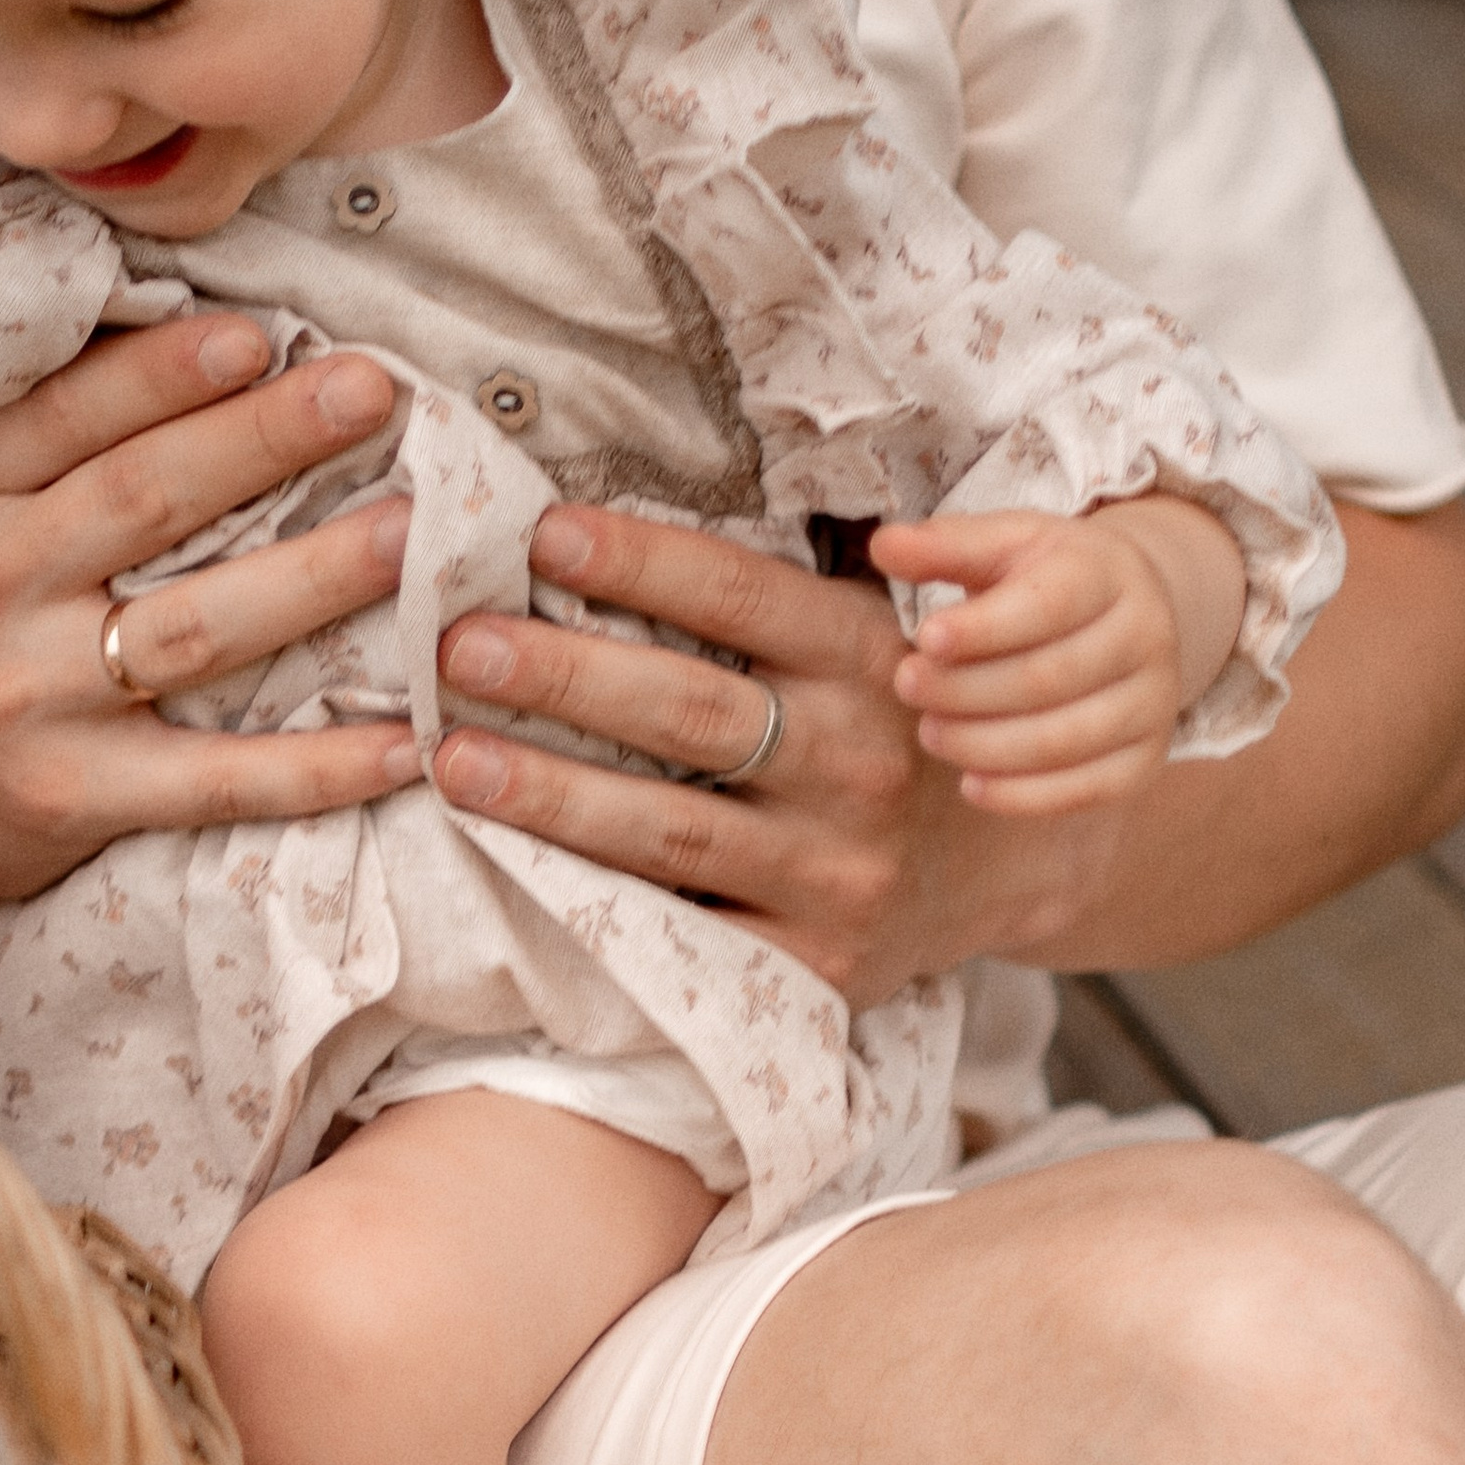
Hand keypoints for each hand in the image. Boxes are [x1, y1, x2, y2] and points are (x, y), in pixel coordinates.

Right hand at [0, 316, 417, 904]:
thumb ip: (54, 452)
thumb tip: (208, 348)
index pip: (68, 416)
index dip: (164, 373)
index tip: (260, 334)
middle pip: (146, 499)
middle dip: (265, 438)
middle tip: (373, 391)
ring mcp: (35, 698)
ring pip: (195, 628)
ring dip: (311, 579)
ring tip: (407, 535)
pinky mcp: (73, 796)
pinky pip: (214, 780)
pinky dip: (314, 768)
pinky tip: (405, 743)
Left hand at [427, 502, 1124, 1006]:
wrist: (1012, 868)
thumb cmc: (896, 726)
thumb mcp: (872, 636)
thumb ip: (781, 586)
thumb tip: (639, 498)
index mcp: (869, 659)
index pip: (741, 597)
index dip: (640, 562)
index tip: (542, 533)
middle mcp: (860, 762)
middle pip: (689, 712)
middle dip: (565, 678)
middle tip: (460, 649)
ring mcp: (837, 872)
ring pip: (673, 830)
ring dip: (551, 794)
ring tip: (452, 759)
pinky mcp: (814, 967)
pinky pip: (689, 931)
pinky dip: (598, 902)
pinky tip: (514, 871)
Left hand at [879, 497, 1246, 815]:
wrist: (1128, 615)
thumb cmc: (1047, 579)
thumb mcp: (1003, 545)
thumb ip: (945, 546)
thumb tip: (884, 545)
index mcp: (1107, 573)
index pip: (1048, 606)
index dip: (984, 629)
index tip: (925, 639)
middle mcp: (1145, 636)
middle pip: (1047, 678)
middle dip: (965, 691)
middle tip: (907, 687)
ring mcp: (1153, 702)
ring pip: (1063, 740)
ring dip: (982, 745)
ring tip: (931, 732)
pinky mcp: (1145, 759)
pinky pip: (1085, 790)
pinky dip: (1022, 796)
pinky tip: (971, 783)